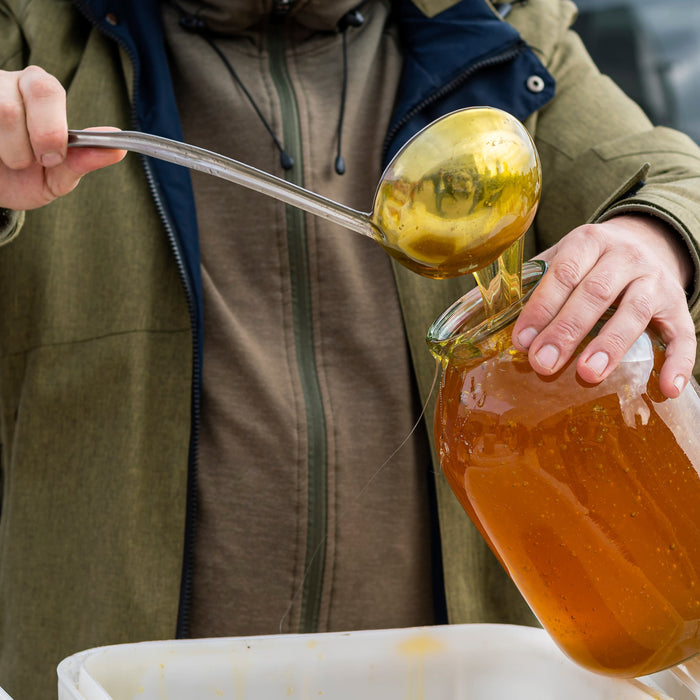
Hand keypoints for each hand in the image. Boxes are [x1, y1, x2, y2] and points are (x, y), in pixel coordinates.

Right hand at [0, 66, 124, 210]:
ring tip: (9, 160)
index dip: (51, 128)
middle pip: (29, 88)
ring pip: (2, 108)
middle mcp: (11, 82)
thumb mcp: (56, 176)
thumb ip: (83, 161)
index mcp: (41, 94)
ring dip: (10, 149)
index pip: (48, 90)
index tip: (52, 159)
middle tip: (35, 161)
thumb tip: (118, 149)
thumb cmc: (24, 178)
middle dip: (39, 132)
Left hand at [512, 214, 695, 398]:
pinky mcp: (678, 305)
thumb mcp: (557, 258)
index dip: (541, 308)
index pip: (563, 274)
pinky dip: (678, 362)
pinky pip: (684, 334)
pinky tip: (666, 389)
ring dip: (611, 345)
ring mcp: (656, 280)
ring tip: (587, 374)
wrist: (645, 241)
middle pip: (595, 294)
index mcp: (588, 241)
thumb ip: (525, 285)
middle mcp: (625, 256)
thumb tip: (474, 316)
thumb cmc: (587, 261)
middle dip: (567, 331)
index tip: (522, 340)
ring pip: (635, 312)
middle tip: (544, 364)